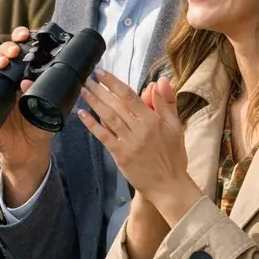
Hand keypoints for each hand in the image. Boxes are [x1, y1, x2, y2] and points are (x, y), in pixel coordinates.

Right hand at [0, 28, 53, 205]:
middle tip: (14, 51)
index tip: (25, 35)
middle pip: (3, 54)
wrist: (28, 150)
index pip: (23, 50)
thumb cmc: (41, 126)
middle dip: (7, 48)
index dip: (21, 38)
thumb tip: (28, 83)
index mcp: (27, 74)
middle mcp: (11, 78)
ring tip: (2, 63)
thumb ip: (46, 97)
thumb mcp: (50, 110)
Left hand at [80, 73, 200, 224]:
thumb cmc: (173, 155)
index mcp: (153, 120)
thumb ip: (167, 102)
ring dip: (94, 102)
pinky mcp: (121, 155)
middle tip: (87, 78)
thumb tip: (161, 80)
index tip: (102, 73)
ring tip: (83, 91)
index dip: (114, 83)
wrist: (169, 185)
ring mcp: (129, 142)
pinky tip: (82, 114)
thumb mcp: (176, 126)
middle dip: (100, 90)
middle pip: (116, 105)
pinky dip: (92, 125)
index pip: (130, 96)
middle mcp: (140, 129)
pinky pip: (104, 137)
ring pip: (108, 118)